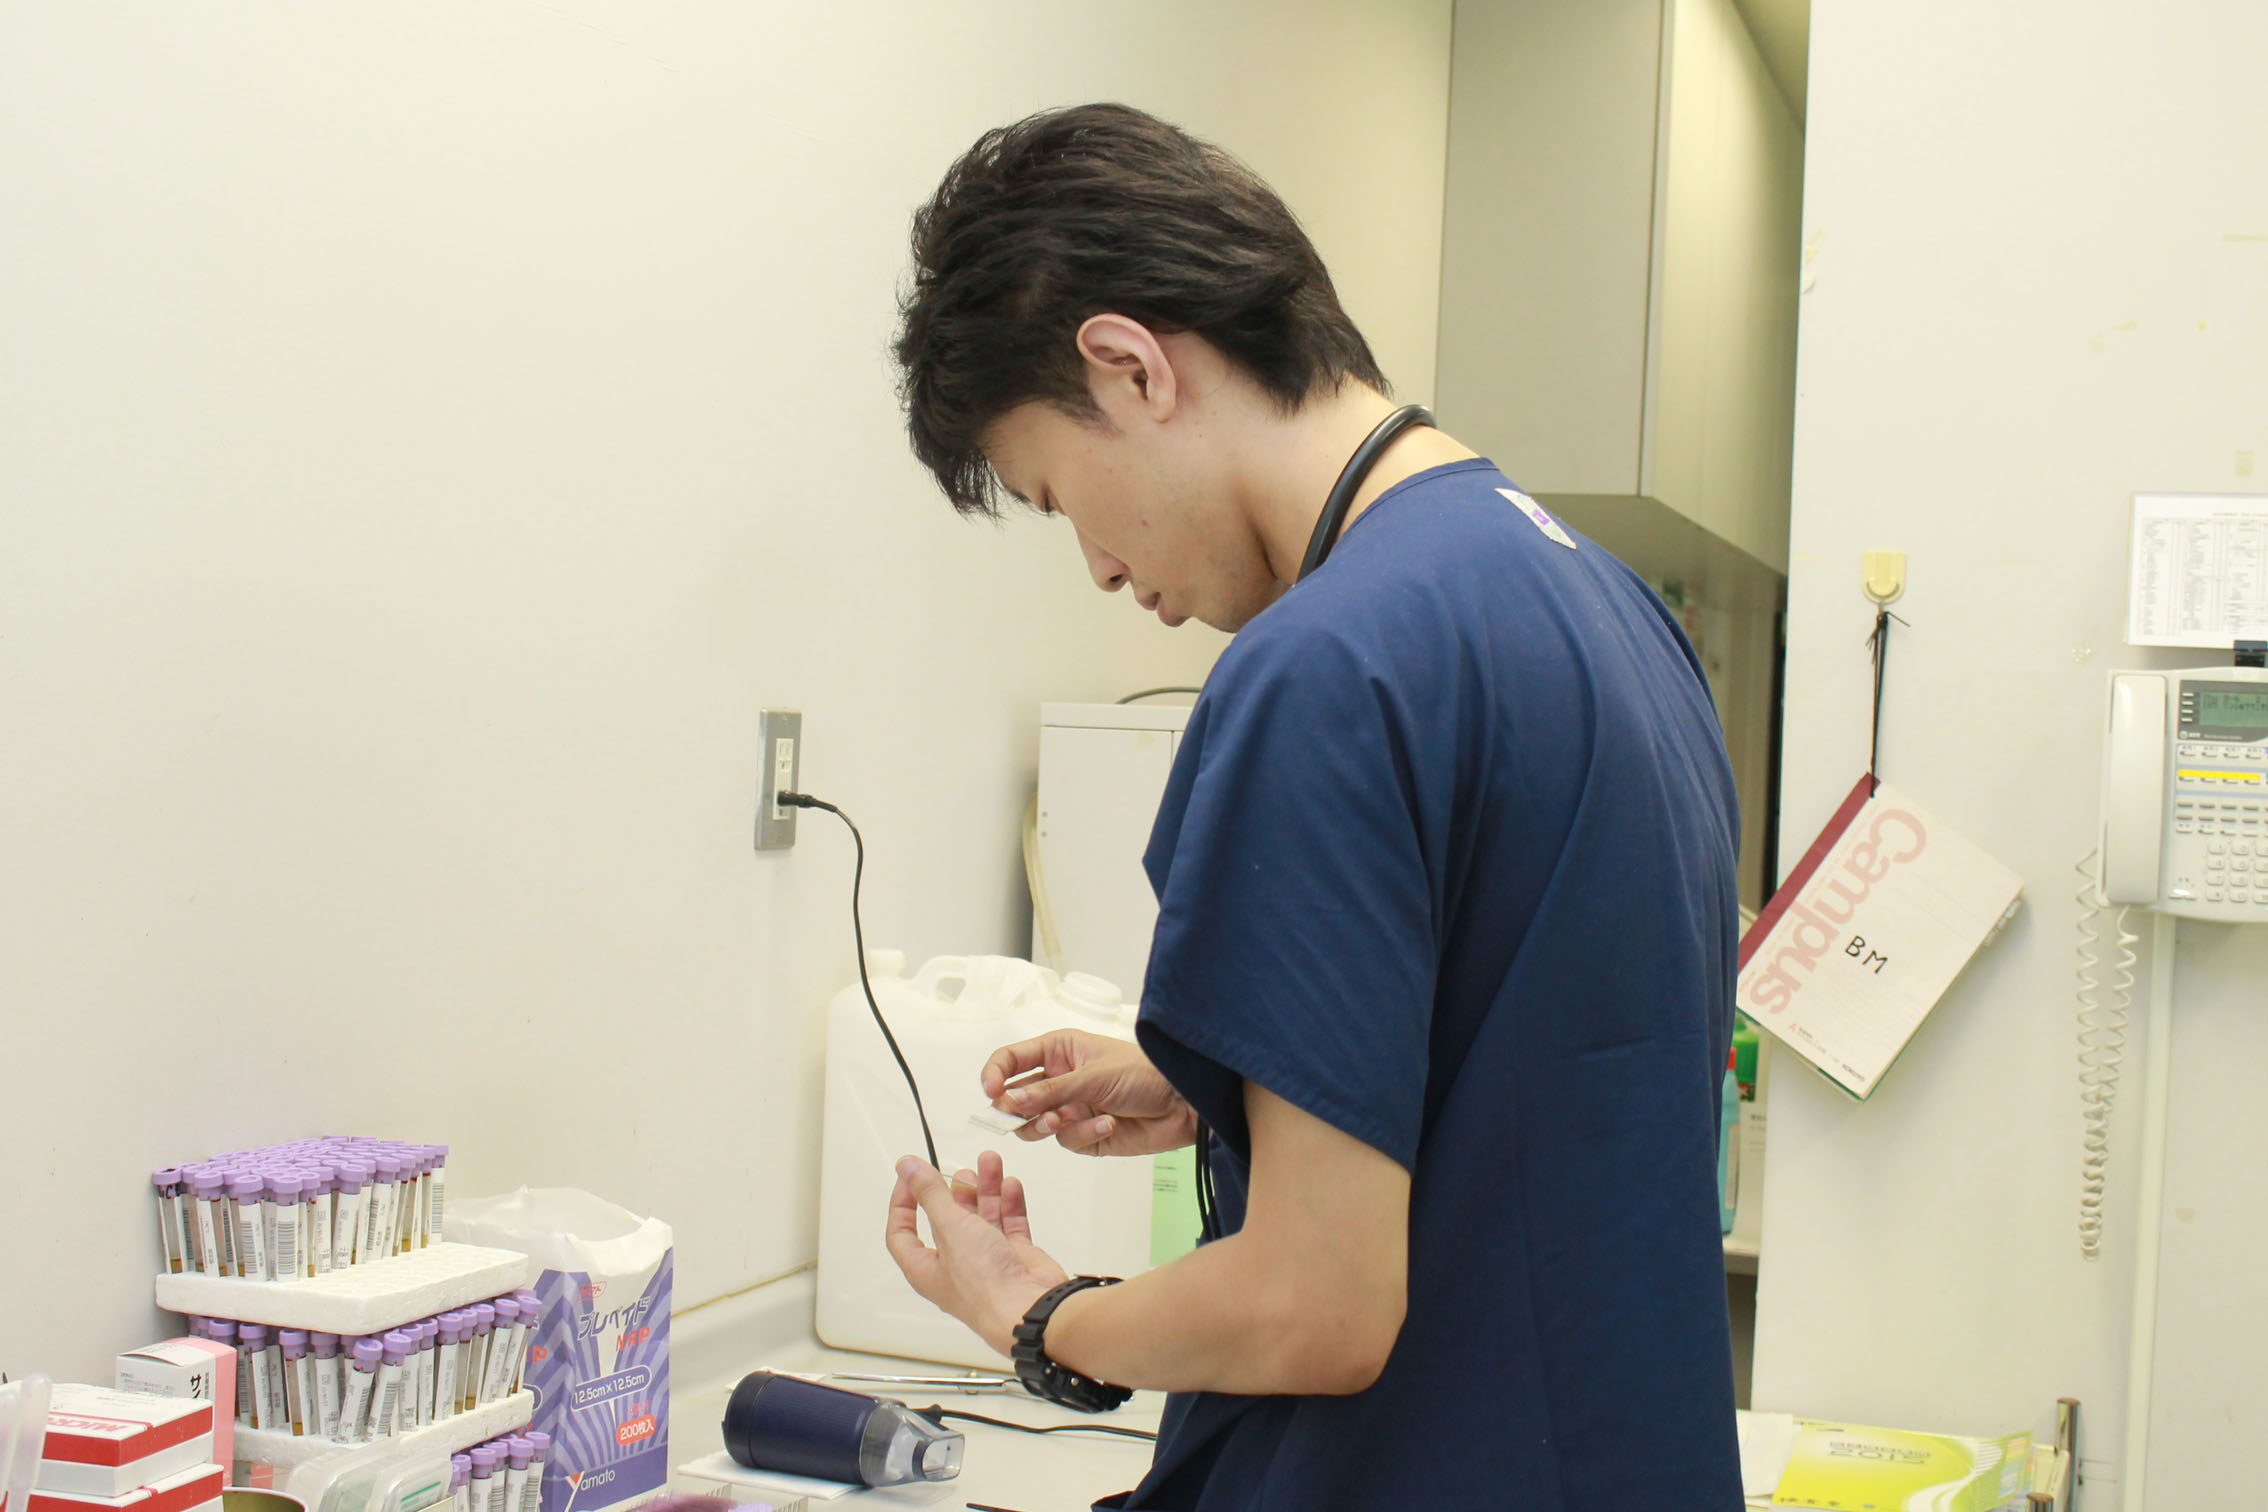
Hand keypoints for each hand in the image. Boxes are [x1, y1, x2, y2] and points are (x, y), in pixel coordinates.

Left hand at [885, 1150, 1068, 1357]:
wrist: (1030, 1307)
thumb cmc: (985, 1285)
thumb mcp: (950, 1227)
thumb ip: (931, 1193)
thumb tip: (908, 1167)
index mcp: (926, 1268)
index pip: (903, 1234)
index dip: (903, 1204)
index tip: (911, 1178)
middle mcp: (955, 1266)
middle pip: (948, 1220)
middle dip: (955, 1191)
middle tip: (962, 1170)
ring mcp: (987, 1262)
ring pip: (982, 1218)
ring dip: (986, 1189)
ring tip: (991, 1163)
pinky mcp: (1015, 1258)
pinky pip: (1010, 1224)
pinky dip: (1010, 1203)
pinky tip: (1010, 1185)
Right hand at [981, 1028, 1198, 1155]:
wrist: (1182, 1104)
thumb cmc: (1144, 1073)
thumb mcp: (1093, 1075)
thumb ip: (1050, 1091)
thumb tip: (1008, 1102)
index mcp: (1057, 1051)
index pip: (1009, 1061)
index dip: (994, 1074)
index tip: (990, 1091)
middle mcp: (1058, 1079)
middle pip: (1013, 1099)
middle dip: (1017, 1109)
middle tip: (1032, 1113)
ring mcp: (1069, 1108)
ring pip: (1032, 1125)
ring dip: (1044, 1124)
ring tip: (1064, 1120)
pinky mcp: (1084, 1135)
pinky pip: (1066, 1141)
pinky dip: (1083, 1134)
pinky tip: (1107, 1122)